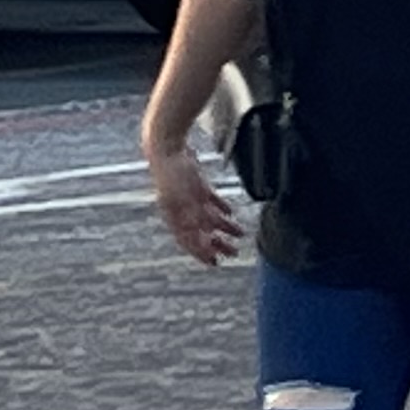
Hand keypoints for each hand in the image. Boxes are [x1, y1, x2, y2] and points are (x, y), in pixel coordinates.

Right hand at [146, 139, 243, 267]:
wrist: (168, 145)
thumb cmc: (173, 172)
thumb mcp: (184, 197)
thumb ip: (194, 216)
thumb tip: (204, 235)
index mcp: (174, 216)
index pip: (187, 241)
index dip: (200, 253)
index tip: (215, 263)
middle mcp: (181, 210)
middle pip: (200, 232)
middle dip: (217, 243)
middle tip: (233, 253)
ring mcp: (188, 197)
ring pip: (208, 217)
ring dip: (224, 227)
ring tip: (240, 234)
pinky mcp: (196, 184)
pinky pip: (210, 201)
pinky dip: (220, 208)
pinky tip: (231, 213)